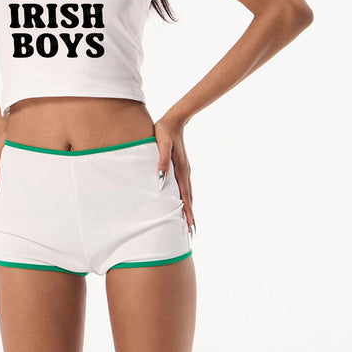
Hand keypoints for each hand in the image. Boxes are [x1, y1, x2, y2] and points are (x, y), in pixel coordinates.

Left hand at [153, 116, 194, 233]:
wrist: (174, 120)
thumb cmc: (164, 132)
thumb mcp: (161, 144)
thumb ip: (161, 161)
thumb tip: (161, 179)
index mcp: (180, 170)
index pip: (185, 195)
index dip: (187, 211)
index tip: (190, 225)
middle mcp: (185, 172)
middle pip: (189, 197)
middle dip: (190, 214)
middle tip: (192, 231)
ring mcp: (185, 169)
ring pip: (188, 192)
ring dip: (189, 206)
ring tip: (189, 220)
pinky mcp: (182, 166)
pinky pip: (184, 185)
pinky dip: (186, 196)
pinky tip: (183, 200)